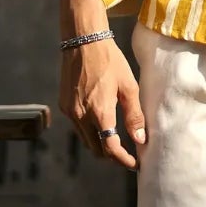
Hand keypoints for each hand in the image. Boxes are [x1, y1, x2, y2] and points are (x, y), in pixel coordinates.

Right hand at [60, 37, 146, 170]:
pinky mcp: (64, 105)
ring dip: (100, 144)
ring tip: (116, 140)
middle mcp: (81, 115)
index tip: (135, 164)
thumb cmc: (110, 61)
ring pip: (86, 140)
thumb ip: (134, 115)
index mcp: (100, 112)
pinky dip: (90, 131)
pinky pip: (78, 127)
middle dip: (112, 155)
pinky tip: (101, 123)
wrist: (83, 41)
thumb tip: (140, 139)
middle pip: (96, 149)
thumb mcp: (128, 86)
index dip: (123, 160)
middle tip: (127, 154)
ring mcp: (70, 111)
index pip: (110, 148)